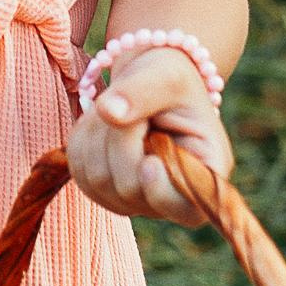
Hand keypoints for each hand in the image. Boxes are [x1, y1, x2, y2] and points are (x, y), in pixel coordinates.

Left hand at [67, 44, 233, 227]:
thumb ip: (142, 92)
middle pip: (128, 188)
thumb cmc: (169, 78)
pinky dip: (84, 139)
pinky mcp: (105, 192)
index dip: (160, 191)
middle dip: (122, 138)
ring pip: (97, 180)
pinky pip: (78, 171)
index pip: (187, 211)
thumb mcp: (166, 75)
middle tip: (138, 110)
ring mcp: (137, 200)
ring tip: (123, 110)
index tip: (150, 162)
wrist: (149, 79)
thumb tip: (109, 112)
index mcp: (206, 175)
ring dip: (99, 134)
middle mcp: (173, 198)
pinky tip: (105, 123)